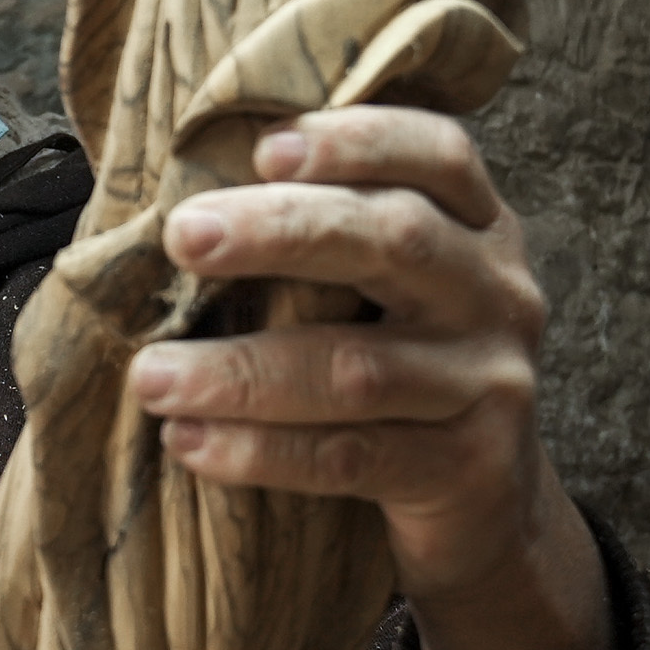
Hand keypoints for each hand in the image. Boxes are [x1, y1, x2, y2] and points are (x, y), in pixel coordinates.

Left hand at [132, 106, 616, 649]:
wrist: (489, 506)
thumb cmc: (404, 373)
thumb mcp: (395, 291)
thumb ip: (330, 238)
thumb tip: (183, 207)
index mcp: (479, 228)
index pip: (439, 155)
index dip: (357, 143)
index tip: (265, 149)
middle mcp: (496, 295)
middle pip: (397, 240)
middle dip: (281, 231)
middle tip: (184, 236)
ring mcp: (489, 384)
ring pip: (357, 369)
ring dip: (241, 370)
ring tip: (153, 376)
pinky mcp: (468, 470)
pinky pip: (350, 456)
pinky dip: (262, 450)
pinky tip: (192, 442)